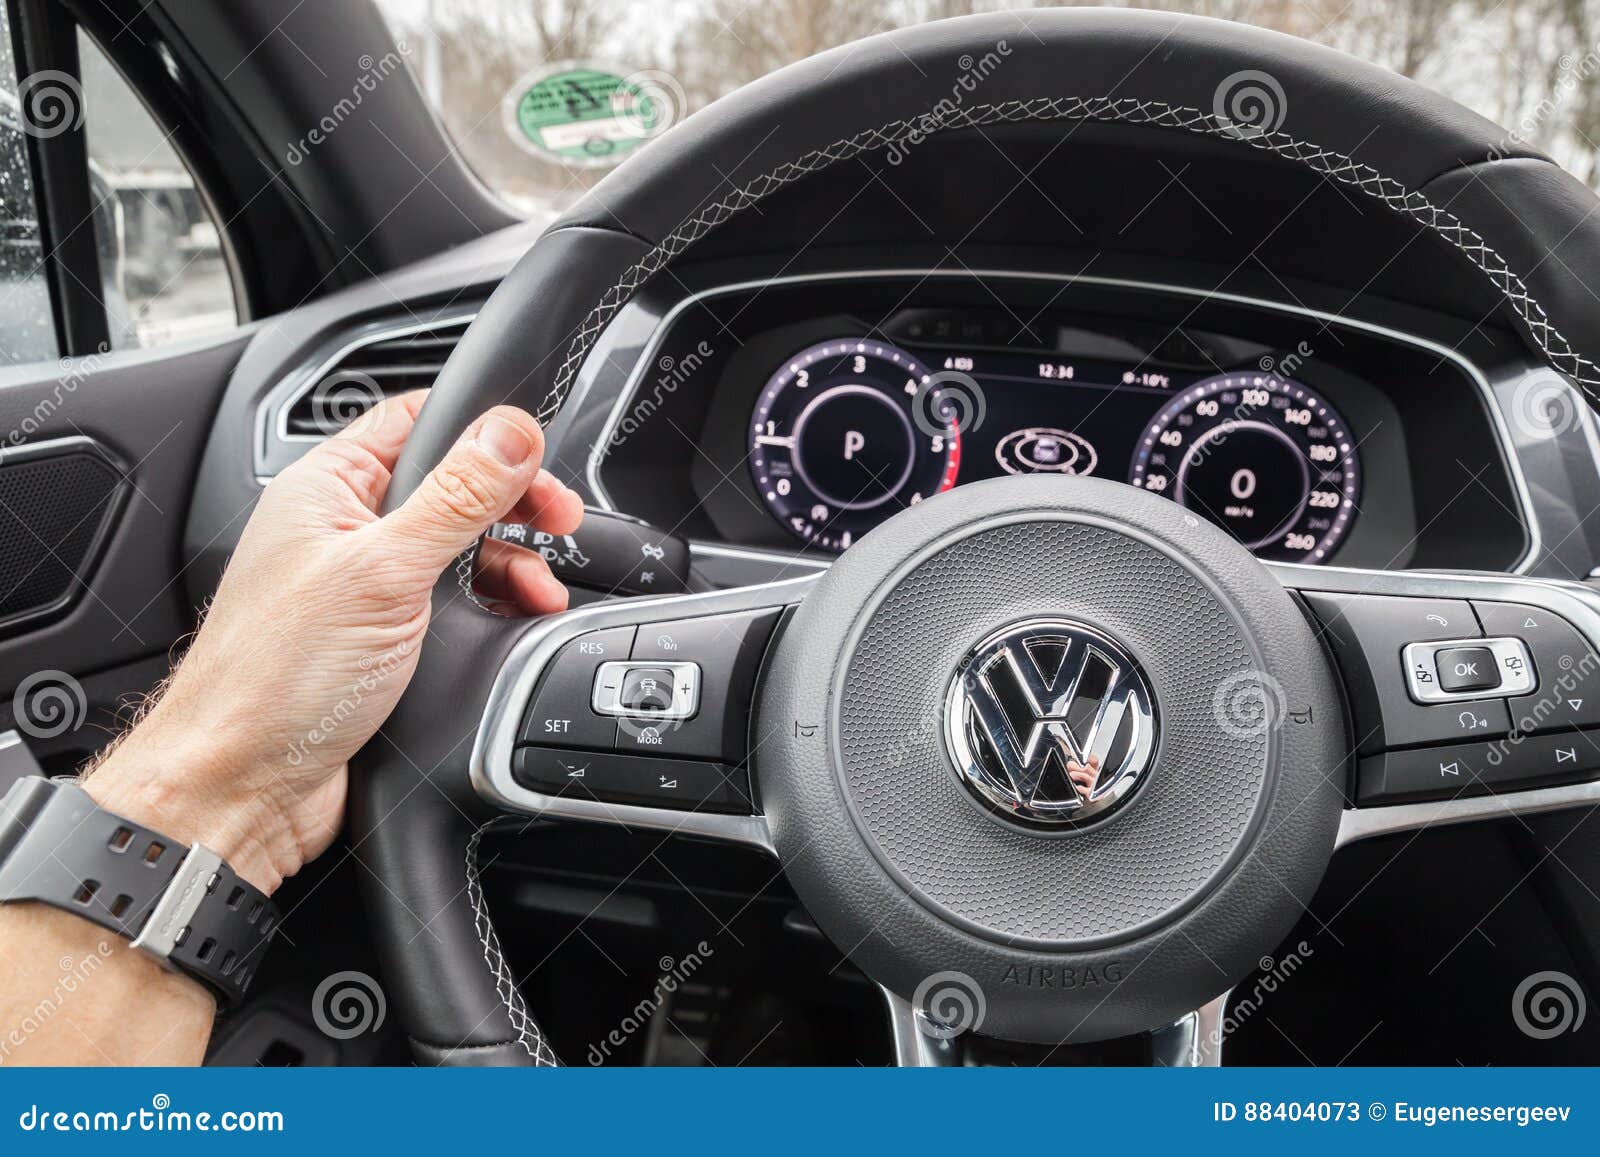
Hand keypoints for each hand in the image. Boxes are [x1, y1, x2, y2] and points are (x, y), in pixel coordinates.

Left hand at [82, 392, 582, 892]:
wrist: (243, 789)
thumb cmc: (275, 681)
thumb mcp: (384, 572)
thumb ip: (455, 499)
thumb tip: (510, 435)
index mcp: (325, 488)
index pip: (415, 420)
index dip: (482, 431)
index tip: (537, 458)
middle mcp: (341, 530)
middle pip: (449, 486)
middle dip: (511, 504)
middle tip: (558, 523)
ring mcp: (361, 587)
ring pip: (457, 550)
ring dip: (508, 564)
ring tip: (540, 590)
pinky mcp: (380, 641)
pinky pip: (450, 605)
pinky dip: (491, 610)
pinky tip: (513, 623)